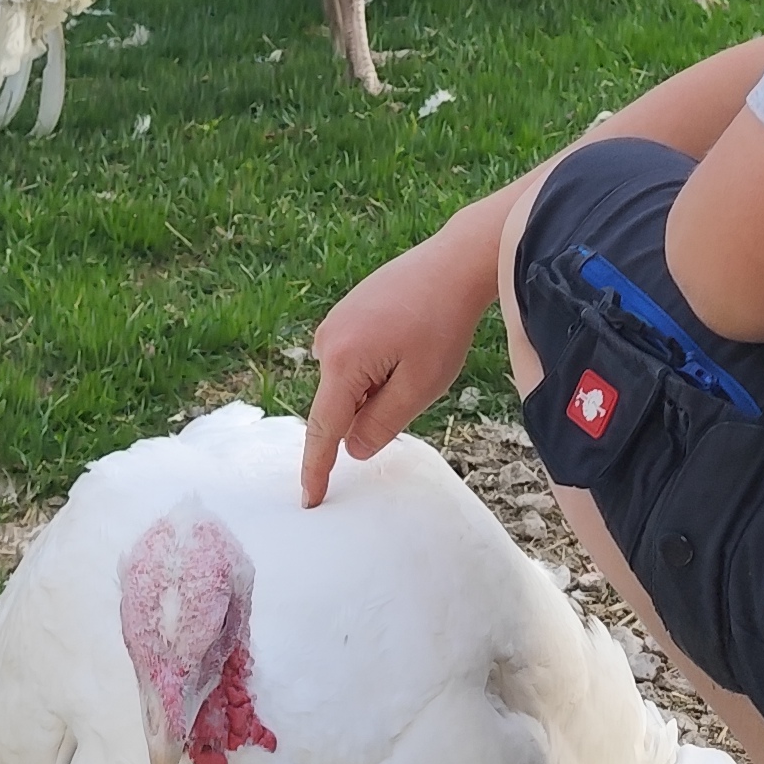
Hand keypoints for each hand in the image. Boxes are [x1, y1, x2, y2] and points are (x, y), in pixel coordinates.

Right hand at [300, 201, 505, 505]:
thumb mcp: (420, 386)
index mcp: (342, 363)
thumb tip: (352, 449)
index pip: (323, 430)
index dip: (317, 468)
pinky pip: (355, 360)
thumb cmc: (442, 325)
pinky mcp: (346, 314)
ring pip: (351, 383)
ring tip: (416, 353)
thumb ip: (382, 424)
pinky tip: (408, 341)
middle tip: (417, 376)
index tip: (310, 499)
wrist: (453, 264)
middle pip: (341, 404)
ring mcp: (334, 324)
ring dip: (379, 386)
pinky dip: (378, 367)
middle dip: (373, 409)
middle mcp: (326, 342)